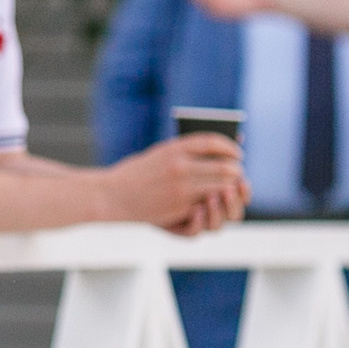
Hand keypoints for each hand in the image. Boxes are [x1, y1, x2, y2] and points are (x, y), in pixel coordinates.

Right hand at [103, 133, 248, 234]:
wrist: (111, 196)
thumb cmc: (135, 174)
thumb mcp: (158, 155)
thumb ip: (185, 152)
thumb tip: (218, 150)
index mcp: (173, 148)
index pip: (212, 141)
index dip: (230, 146)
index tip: (237, 152)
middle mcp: (179, 165)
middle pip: (224, 166)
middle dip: (235, 171)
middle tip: (237, 173)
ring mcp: (181, 187)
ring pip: (221, 186)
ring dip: (230, 187)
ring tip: (229, 187)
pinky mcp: (180, 205)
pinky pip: (208, 202)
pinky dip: (214, 201)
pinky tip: (213, 199)